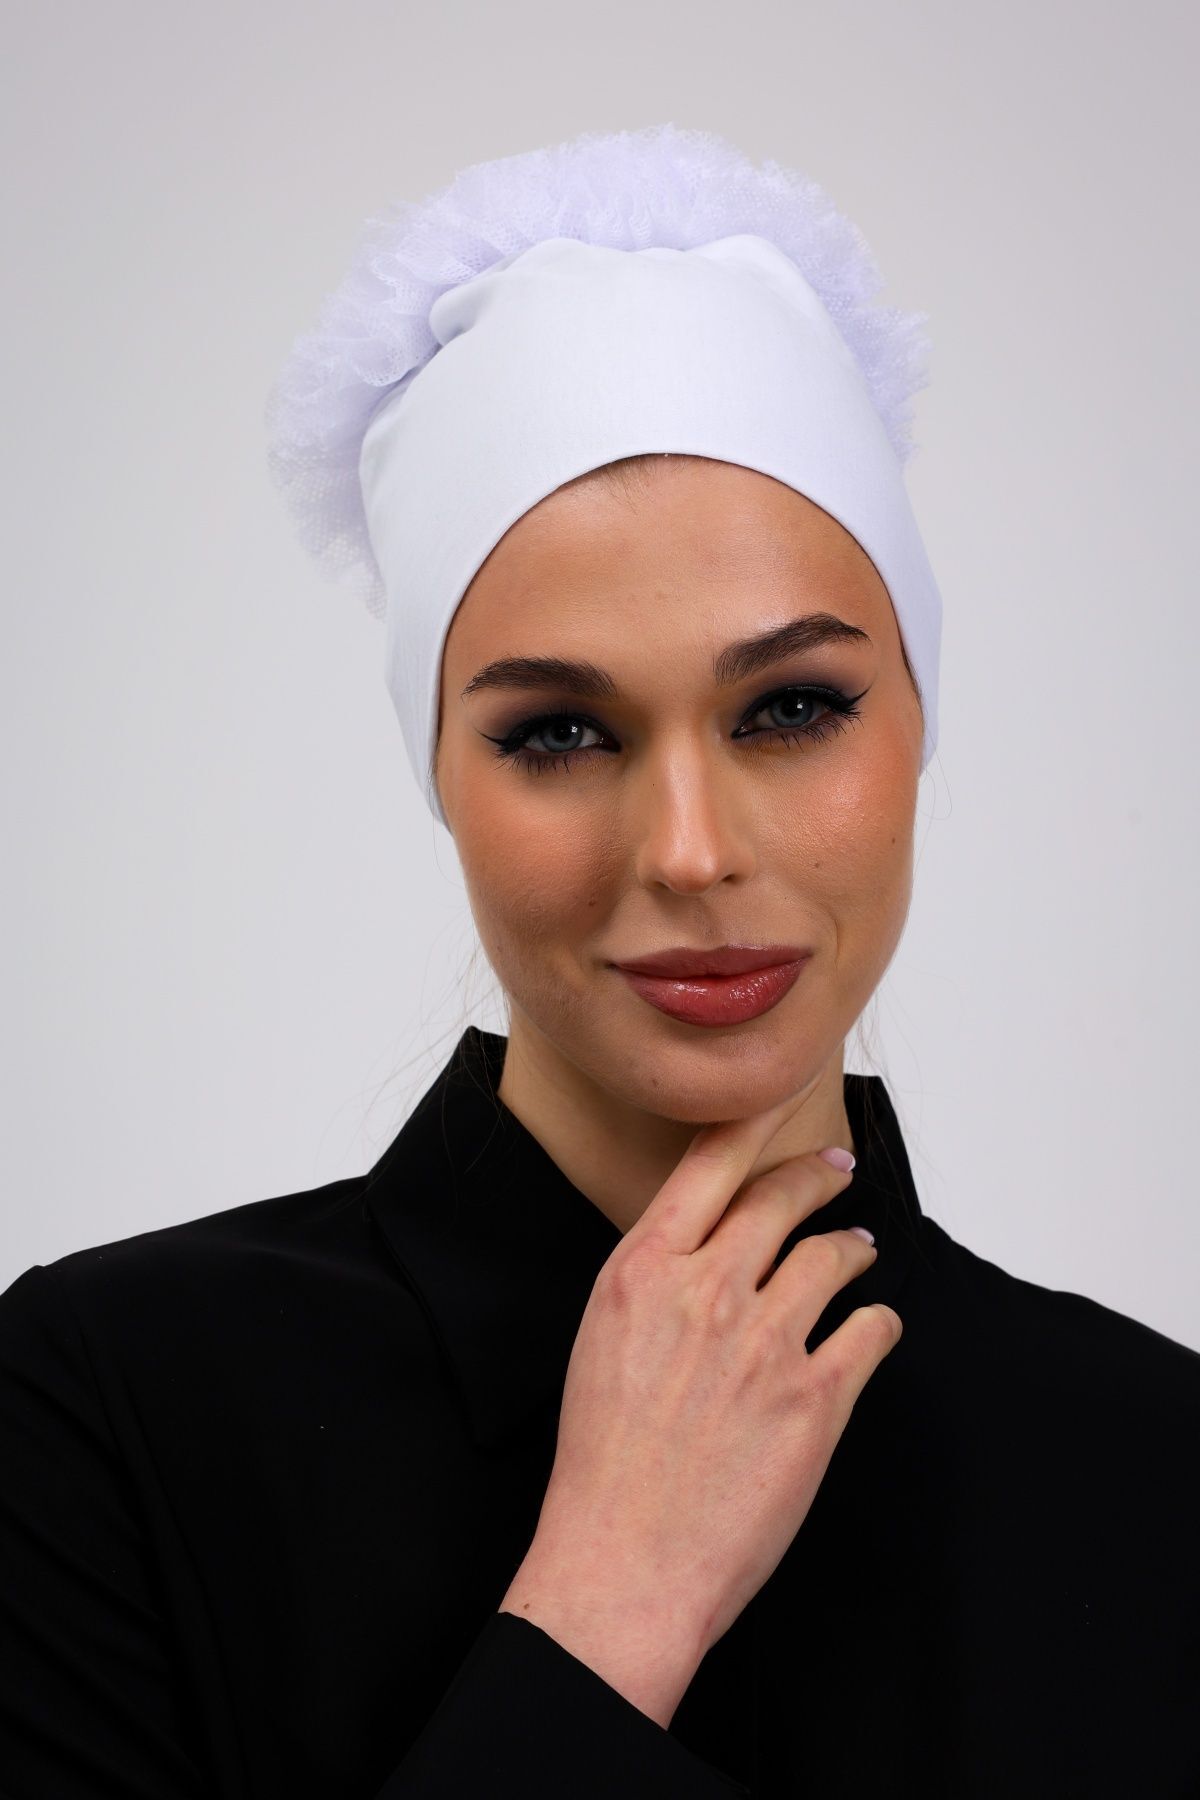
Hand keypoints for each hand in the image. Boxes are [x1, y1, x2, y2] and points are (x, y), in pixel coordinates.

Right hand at [499, 1097, 900, 1726]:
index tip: (784, 1092)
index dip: (755, 1120)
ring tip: (857, 1250)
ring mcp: (765, 1343)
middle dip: (817, 1176)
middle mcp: (705, 1292)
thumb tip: (708, 1245)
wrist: (622, 1563)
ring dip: (852, 1247)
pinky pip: (870, 1330)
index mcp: (641, 1273)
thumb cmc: (602, 1465)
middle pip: (780, 1199)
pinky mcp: (816, 1399)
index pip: (708, 1164)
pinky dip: (878, 1322)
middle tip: (836, 1170)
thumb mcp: (602, 1341)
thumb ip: (655, 1281)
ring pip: (834, 1256)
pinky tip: (874, 1327)